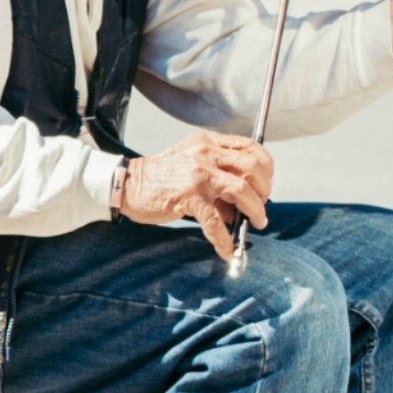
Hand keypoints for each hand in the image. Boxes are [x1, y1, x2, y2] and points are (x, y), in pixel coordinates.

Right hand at [115, 131, 273, 261]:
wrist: (127, 185)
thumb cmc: (158, 177)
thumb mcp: (191, 165)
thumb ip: (217, 179)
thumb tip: (240, 208)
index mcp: (209, 142)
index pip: (251, 147)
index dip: (266, 168)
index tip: (265, 185)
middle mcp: (206, 153)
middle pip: (253, 167)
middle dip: (264, 191)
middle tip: (261, 208)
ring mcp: (198, 174)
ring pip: (242, 191)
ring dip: (255, 211)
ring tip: (255, 224)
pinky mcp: (188, 196)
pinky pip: (215, 221)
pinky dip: (224, 239)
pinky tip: (226, 249)